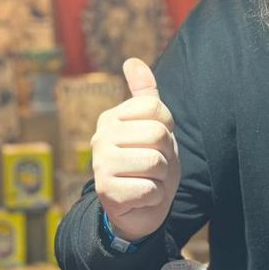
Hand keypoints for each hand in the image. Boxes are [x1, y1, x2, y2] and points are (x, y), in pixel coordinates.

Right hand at [91, 58, 180, 242]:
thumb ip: (145, 95)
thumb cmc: (147, 164)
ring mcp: (101, 165)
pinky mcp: (107, 192)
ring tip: (147, 180)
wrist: (138, 209)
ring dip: (162, 177)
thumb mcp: (151, 126)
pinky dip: (154, 197)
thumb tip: (132, 60)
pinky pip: (151, 189)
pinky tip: (141, 197)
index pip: (157, 109)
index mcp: (111, 117)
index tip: (156, 142)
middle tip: (153, 166)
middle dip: (166, 155)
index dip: (168, 129)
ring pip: (156, 162)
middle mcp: (100, 137)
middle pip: (158, 135)